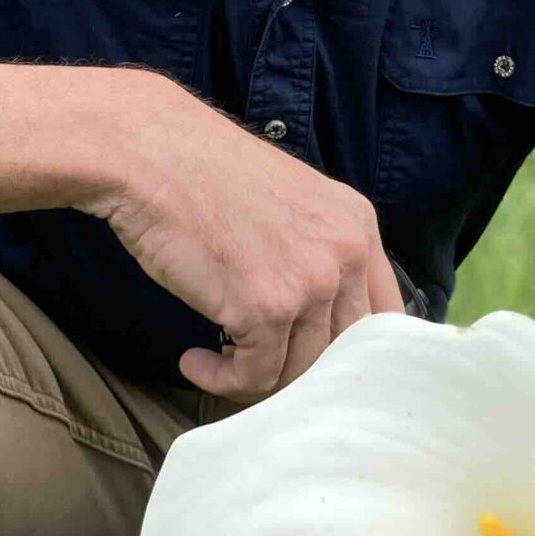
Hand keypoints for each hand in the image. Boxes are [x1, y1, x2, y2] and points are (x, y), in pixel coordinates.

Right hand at [83, 73, 404, 400]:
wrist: (150, 155)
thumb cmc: (203, 177)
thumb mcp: (289, 205)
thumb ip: (318, 255)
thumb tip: (318, 327)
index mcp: (357, 224)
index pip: (384, 315)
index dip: (350, 350)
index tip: (313, 362)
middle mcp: (345, 253)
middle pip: (344, 350)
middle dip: (298, 367)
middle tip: (255, 361)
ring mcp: (310, 282)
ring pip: (300, 371)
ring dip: (255, 375)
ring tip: (218, 357)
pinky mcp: (267, 310)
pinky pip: (255, 377)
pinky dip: (222, 381)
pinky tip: (196, 361)